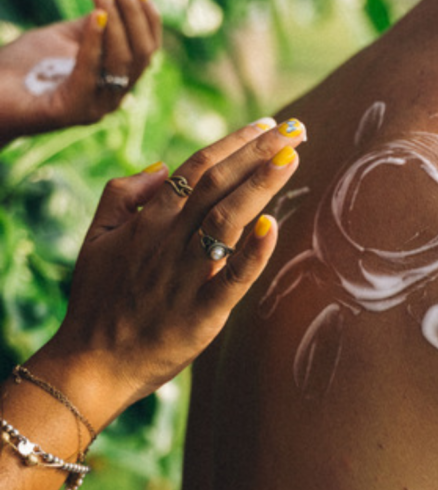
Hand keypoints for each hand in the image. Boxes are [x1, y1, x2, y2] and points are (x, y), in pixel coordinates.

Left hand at [0, 0, 161, 147]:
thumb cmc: (24, 68)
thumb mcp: (64, 39)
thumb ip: (91, 27)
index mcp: (116, 80)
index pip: (147, 48)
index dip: (148, 17)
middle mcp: (113, 96)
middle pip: (142, 53)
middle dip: (134, 13)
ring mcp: (96, 106)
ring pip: (123, 61)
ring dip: (117, 20)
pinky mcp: (74, 110)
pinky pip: (92, 71)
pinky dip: (96, 41)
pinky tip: (96, 14)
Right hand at [38, 117, 305, 423]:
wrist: (90, 365)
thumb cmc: (97, 301)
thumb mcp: (96, 237)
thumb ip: (122, 194)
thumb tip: (162, 166)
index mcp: (147, 220)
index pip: (196, 167)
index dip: (234, 142)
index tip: (267, 124)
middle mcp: (168, 240)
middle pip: (218, 183)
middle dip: (259, 151)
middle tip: (295, 129)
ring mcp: (185, 275)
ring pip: (227, 219)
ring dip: (261, 185)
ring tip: (292, 158)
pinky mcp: (201, 312)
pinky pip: (231, 277)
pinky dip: (253, 252)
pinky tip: (272, 226)